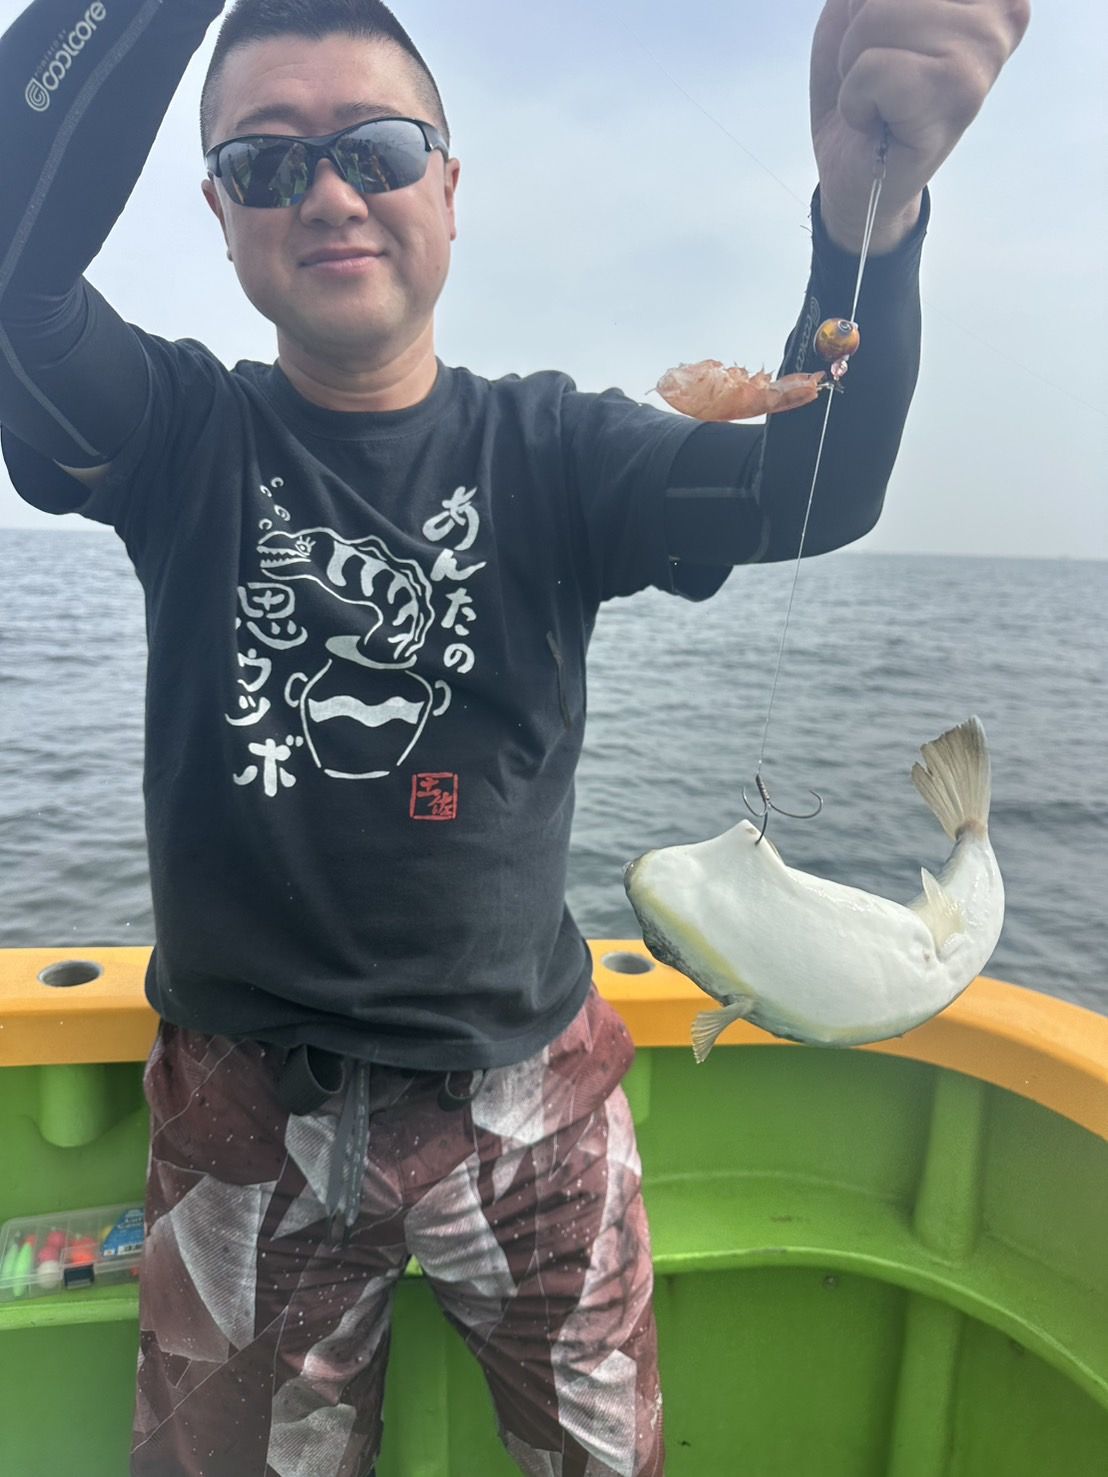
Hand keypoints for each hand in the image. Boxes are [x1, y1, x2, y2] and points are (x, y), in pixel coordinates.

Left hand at [811, 0, 1029, 252]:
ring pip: (878, 16)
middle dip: (858, 29)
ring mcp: (987, 49)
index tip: (888, 40)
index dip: (868, 4)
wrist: (855, 171)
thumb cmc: (863, 83)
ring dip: (854, 63)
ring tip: (879, 95)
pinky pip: (873, 67)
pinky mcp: (959, 92)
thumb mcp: (860, 6)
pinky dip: (855, 98)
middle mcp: (1003, 8)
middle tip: (877, 73)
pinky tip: (877, 119)